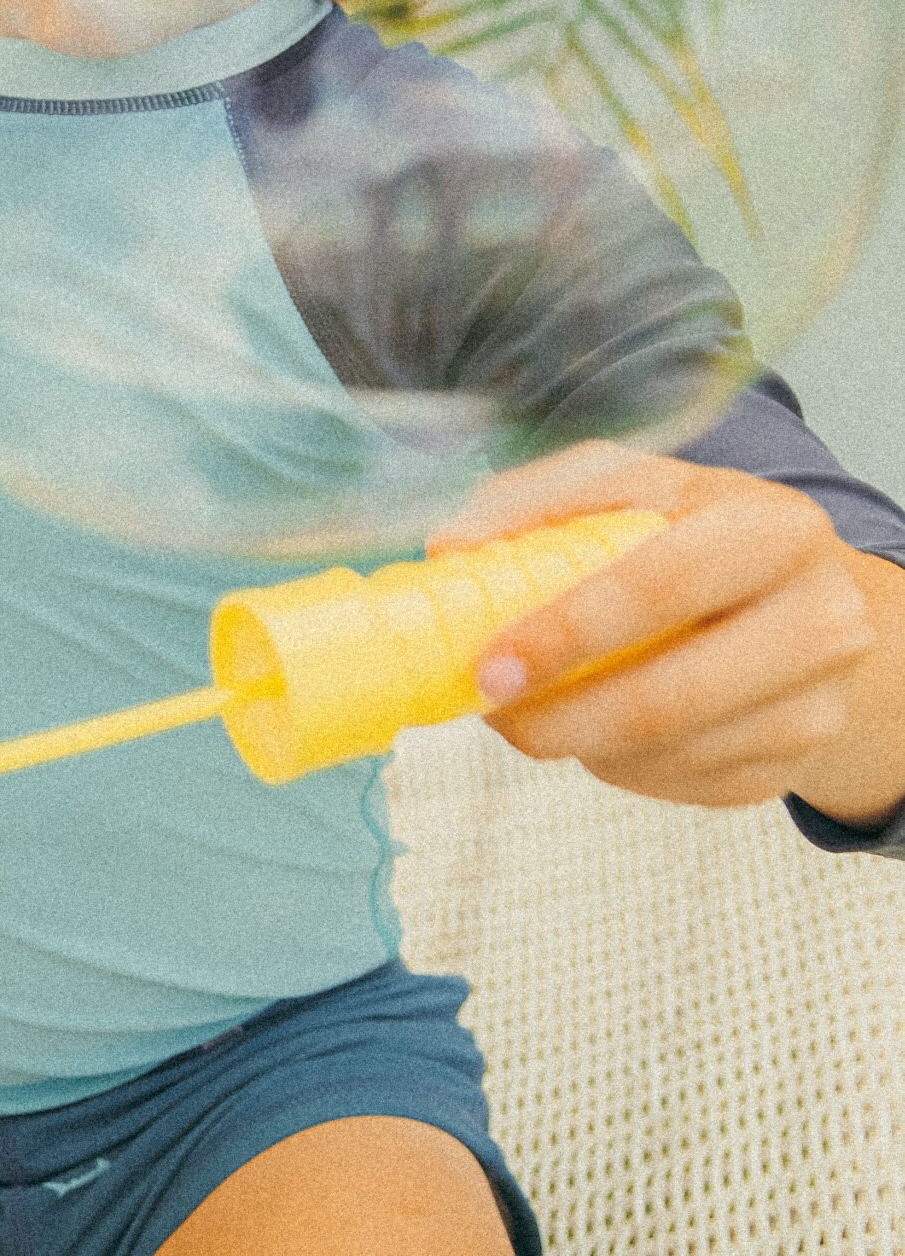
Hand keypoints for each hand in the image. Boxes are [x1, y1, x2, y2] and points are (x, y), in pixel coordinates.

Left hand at [427, 441, 895, 816]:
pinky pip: (684, 783)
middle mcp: (821, 618)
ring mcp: (818, 705)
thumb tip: (448, 548)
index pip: (662, 585)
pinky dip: (620, 764)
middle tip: (491, 709)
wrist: (808, 599)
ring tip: (530, 711)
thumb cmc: (697, 533)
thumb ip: (540, 501)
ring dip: (582, 742)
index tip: (490, 662)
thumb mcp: (635, 488)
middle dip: (563, 716)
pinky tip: (594, 727)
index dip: (567, 630)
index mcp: (773, 527)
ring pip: (672, 752)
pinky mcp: (795, 766)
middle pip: (673, 696)